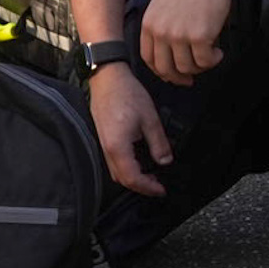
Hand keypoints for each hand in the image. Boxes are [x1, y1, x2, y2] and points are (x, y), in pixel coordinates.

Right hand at [88, 66, 171, 196]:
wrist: (107, 78)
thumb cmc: (126, 93)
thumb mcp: (150, 119)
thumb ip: (159, 143)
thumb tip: (165, 161)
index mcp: (118, 147)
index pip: (133, 178)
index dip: (148, 188)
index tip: (161, 190)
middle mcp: (107, 149)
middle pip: (122, 179)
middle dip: (141, 186)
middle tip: (158, 184)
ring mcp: (103, 144)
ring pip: (117, 172)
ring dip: (133, 177)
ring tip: (151, 174)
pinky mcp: (103, 138)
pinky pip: (114, 161)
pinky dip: (127, 167)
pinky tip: (139, 159)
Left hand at [138, 0, 235, 86]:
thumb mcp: (162, 2)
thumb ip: (162, 26)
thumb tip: (171, 50)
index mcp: (149, 23)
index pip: (149, 59)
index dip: (161, 70)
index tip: (172, 74)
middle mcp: (161, 32)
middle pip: (165, 69)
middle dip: (179, 78)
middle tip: (190, 79)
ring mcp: (179, 35)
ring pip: (187, 67)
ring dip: (200, 67)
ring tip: (209, 56)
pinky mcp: (200, 36)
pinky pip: (205, 61)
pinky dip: (213, 60)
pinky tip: (218, 52)